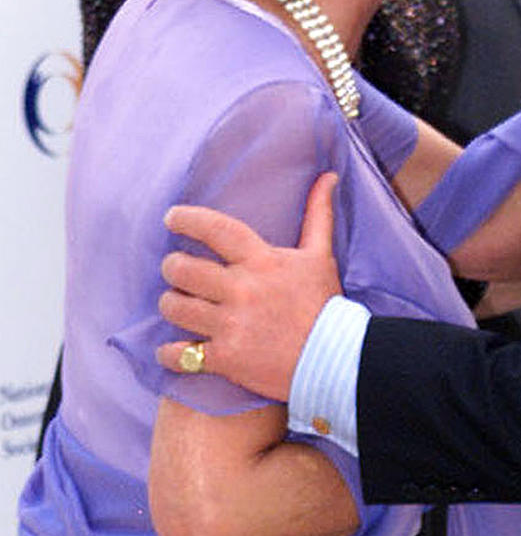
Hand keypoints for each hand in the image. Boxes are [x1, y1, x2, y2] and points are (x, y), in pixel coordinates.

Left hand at [156, 173, 341, 401]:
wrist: (335, 359)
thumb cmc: (325, 305)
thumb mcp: (320, 255)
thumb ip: (318, 214)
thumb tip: (328, 176)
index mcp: (261, 261)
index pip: (215, 229)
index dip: (188, 218)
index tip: (172, 217)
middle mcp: (242, 290)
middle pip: (182, 269)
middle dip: (173, 267)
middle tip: (177, 269)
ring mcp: (231, 325)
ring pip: (174, 307)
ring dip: (171, 304)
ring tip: (178, 304)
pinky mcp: (226, 359)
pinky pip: (180, 353)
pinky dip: (170, 353)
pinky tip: (174, 349)